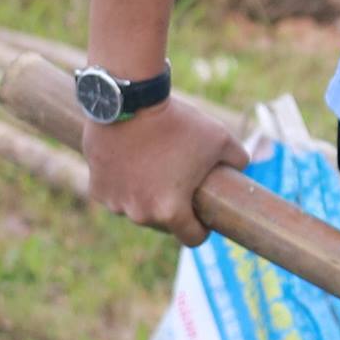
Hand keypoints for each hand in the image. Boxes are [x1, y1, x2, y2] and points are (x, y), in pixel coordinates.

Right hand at [84, 96, 246, 245]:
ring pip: (137, 209)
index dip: (202, 228)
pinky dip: (123, 185)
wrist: (130, 100)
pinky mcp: (97, 189)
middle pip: (163, 223)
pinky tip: (132, 165)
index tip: (203, 216)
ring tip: (155, 170)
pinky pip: (116, 195)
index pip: (192, 238)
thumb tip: (242, 169)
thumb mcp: (221, 138)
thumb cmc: (178, 122)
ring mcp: (115, 203)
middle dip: (172, 208)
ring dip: (146, 197)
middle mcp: (140, 214)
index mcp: (171, 211)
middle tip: (178, 183)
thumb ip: (238, 159)